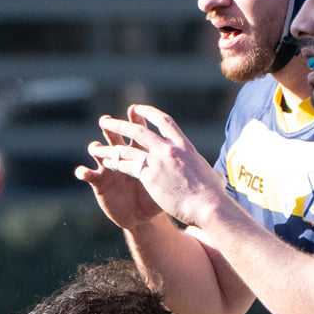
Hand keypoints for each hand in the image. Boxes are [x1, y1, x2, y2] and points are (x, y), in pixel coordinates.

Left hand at [88, 105, 230, 227]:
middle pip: (139, 131)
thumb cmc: (213, 196)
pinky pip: (127, 166)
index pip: (164, 121)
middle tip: (107, 122)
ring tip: (96, 147)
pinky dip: (115, 163)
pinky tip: (106, 163)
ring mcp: (158, 161)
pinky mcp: (150, 175)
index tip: (137, 108)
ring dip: (110, 146)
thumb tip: (217, 177)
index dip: (148, 113)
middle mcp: (169, 149)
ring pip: (127, 148)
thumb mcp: (211, 177)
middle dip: (121, 125)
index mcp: (184, 145)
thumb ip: (209, 174)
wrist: (208, 205)